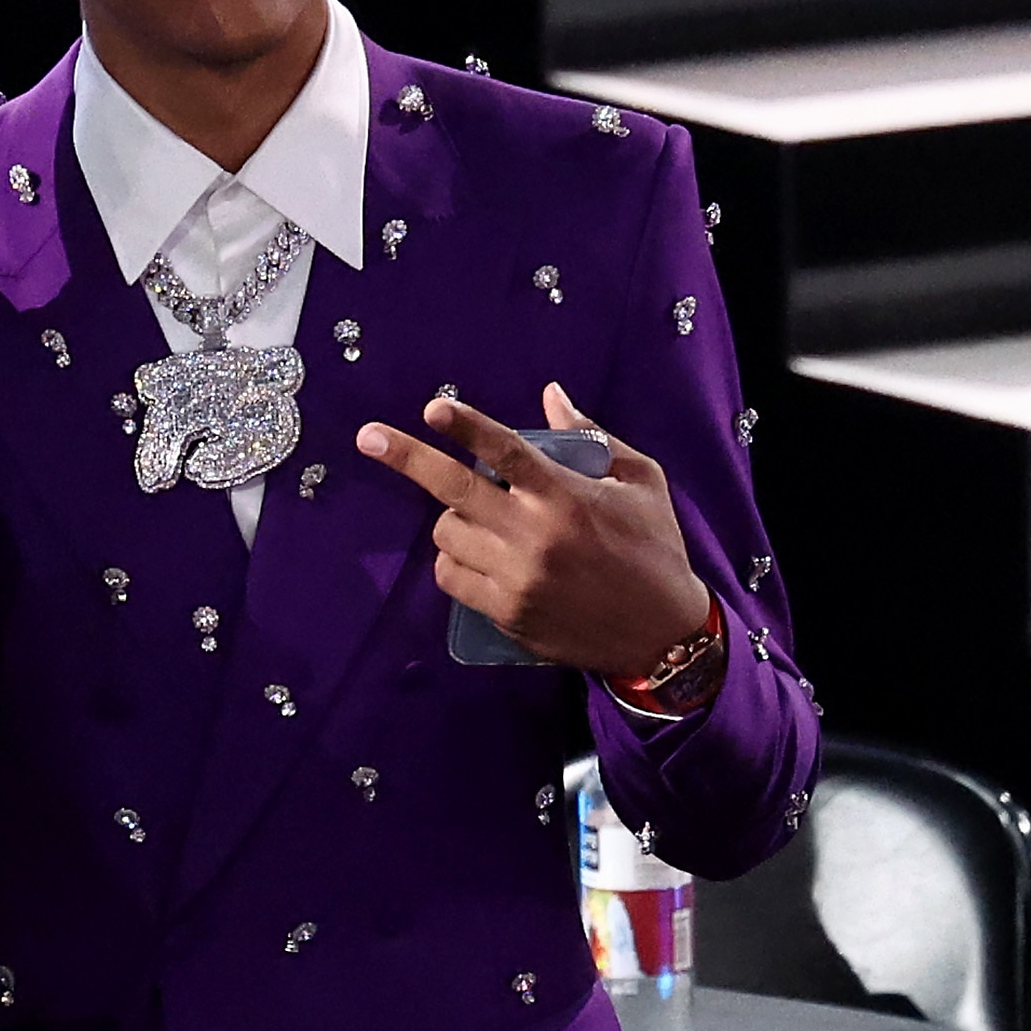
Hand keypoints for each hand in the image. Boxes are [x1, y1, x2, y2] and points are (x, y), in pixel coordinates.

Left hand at [357, 381, 711, 680]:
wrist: (663, 635)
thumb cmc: (655, 549)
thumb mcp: (642, 483)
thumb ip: (592, 437)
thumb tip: (550, 395)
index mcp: (566, 496)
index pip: (505, 451)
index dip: (465, 426)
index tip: (432, 408)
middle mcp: (534, 535)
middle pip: (453, 490)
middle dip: (407, 458)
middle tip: (367, 436)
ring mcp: (516, 578)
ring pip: (447, 535)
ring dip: (453, 519)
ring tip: (483, 519)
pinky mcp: (506, 613)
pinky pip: (452, 577)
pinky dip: (454, 560)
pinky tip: (476, 554)